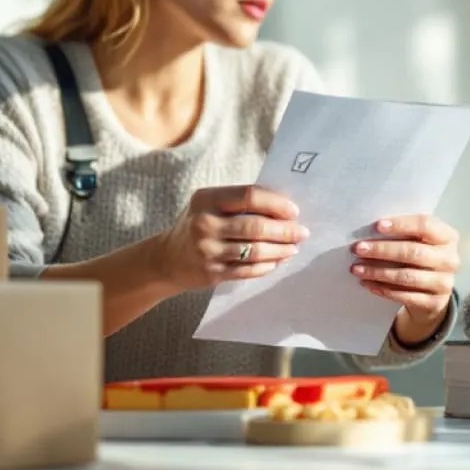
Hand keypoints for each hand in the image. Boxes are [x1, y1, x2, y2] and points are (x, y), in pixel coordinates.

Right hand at [153, 185, 308, 291]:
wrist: (167, 259)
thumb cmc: (196, 225)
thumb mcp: (208, 204)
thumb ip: (238, 202)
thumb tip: (282, 206)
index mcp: (206, 199)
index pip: (249, 196)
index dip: (276, 203)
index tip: (294, 211)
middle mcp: (205, 223)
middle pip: (255, 226)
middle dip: (284, 230)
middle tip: (302, 232)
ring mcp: (207, 250)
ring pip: (255, 251)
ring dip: (280, 250)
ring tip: (293, 248)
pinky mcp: (212, 273)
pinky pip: (248, 270)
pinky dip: (267, 266)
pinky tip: (277, 262)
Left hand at [350, 215, 458, 342]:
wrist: (433, 292)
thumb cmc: (420, 257)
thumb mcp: (420, 241)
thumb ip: (403, 233)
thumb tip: (369, 231)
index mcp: (447, 237)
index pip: (425, 225)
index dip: (401, 224)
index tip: (377, 226)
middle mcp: (450, 259)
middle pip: (413, 252)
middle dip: (382, 250)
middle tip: (358, 249)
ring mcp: (444, 283)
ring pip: (406, 276)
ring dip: (378, 272)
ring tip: (356, 269)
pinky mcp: (434, 303)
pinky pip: (404, 296)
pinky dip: (383, 289)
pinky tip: (367, 284)